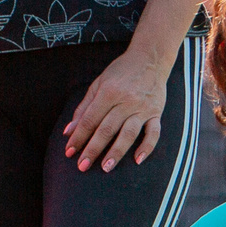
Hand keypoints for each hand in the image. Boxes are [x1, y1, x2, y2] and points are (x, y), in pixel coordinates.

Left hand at [63, 47, 168, 172]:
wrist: (150, 58)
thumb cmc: (120, 72)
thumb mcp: (98, 84)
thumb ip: (84, 107)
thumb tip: (68, 131)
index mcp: (108, 92)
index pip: (89, 119)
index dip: (78, 137)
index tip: (69, 152)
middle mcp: (126, 100)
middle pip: (107, 129)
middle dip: (93, 149)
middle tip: (82, 166)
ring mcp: (143, 107)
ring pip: (129, 133)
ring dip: (117, 152)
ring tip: (106, 167)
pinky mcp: (156, 112)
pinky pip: (154, 132)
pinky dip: (147, 147)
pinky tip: (137, 160)